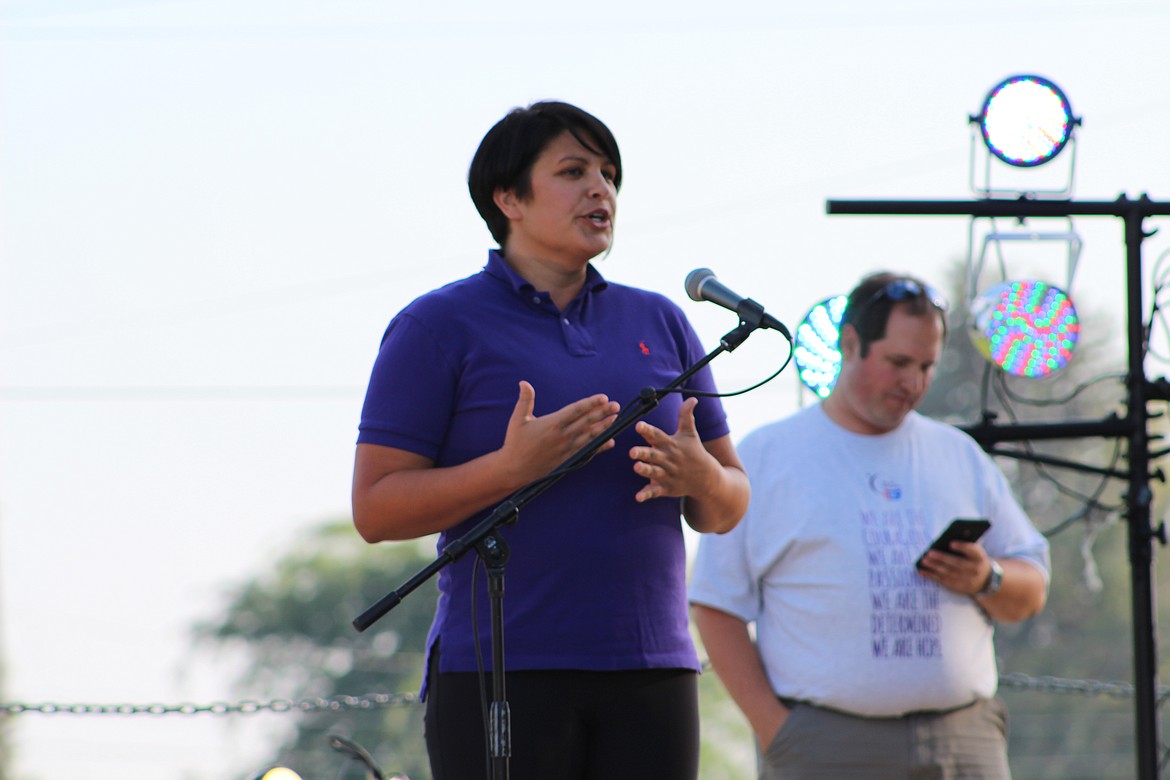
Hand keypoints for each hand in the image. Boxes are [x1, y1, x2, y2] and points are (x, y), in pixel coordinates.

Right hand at [499, 381, 619, 484]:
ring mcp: (567, 449)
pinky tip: (610, 442)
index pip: (576, 410)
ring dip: (604, 427)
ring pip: (590, 436)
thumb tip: (524, 382)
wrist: (514, 469)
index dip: (591, 403)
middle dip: (603, 413)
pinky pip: (588, 451)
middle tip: (616, 406)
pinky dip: (600, 447)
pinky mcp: (568, 459)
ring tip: (616, 419)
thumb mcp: (518, 419)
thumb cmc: (515, 443)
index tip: (604, 398)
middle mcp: (563, 436)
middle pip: (587, 422)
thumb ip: (525, 400)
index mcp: (552, 424)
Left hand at [628, 397, 717, 502]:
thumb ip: (686, 416)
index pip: (658, 435)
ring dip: (645, 470)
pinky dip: (646, 494)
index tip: (638, 425)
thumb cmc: (695, 452)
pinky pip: (654, 491)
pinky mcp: (666, 488)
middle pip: (654, 455)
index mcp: (671, 444)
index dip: (648, 430)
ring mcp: (667, 474)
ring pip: (653, 472)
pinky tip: (638, 497)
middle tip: (632, 451)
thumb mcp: (690, 434)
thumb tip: (692, 398)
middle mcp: (668, 459)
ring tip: (636, 467)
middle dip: (643, 453)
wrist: (707, 479)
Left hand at [917, 541, 992, 595]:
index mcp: (980, 557)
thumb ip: (964, 546)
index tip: (951, 543)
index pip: (973, 551)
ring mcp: (968, 580)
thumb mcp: (974, 552)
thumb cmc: (973, 560)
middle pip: (958, 564)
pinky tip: (923, 571)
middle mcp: (976, 570)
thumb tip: (945, 542)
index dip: (963, 547)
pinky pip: (944, 581)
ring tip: (924, 561)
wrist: (984, 580)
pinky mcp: (959, 588)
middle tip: (930, 553)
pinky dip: (932, 576)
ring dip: (935, 567)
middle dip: (942, 558)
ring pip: (949, 573)